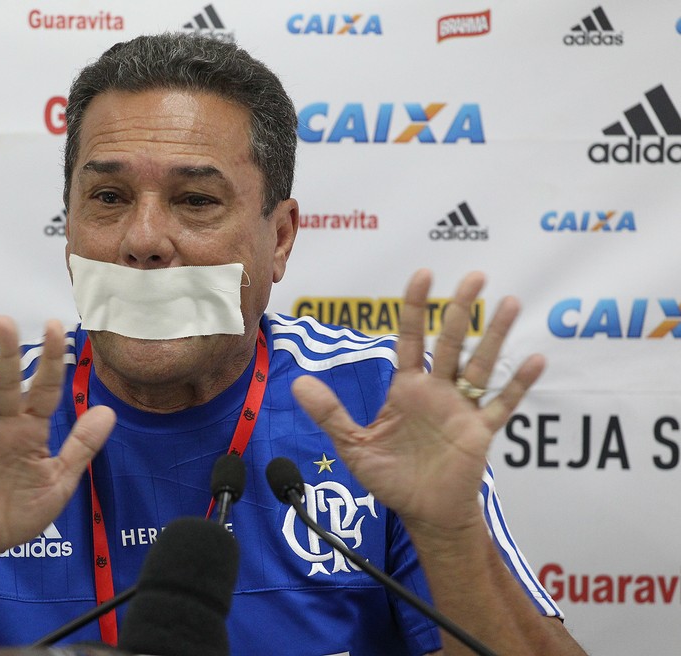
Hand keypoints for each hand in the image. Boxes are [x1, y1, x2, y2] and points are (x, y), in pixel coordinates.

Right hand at [0, 317, 114, 577]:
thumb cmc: (20, 512)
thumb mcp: (59, 480)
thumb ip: (81, 446)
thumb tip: (109, 410)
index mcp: (33, 430)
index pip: (45, 388)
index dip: (51, 359)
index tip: (58, 327)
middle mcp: (5, 426)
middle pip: (8, 384)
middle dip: (8, 354)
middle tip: (5, 319)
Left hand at [291, 270, 543, 536]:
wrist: (422, 514)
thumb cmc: (390, 478)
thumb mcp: (353, 445)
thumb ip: (330, 413)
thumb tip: (298, 383)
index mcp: (406, 389)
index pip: (409, 338)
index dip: (415, 307)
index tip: (424, 274)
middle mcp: (436, 391)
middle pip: (449, 342)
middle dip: (461, 309)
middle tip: (475, 275)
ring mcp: (461, 409)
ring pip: (479, 365)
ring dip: (495, 336)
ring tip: (511, 303)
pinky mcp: (479, 432)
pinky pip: (502, 404)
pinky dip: (518, 384)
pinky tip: (535, 358)